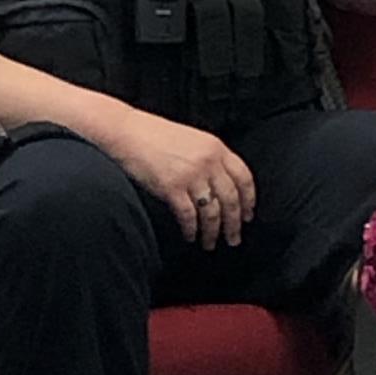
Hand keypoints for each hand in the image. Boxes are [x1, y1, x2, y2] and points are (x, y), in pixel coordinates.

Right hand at [103, 109, 254, 249]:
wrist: (126, 131)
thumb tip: (221, 184)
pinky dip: (191, 230)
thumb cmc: (155, 135)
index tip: (249, 215)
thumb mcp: (192, 140)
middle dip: (234, 223)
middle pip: (231, 199)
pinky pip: (188, 216)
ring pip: (212, 212)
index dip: (249, 200)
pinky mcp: (172, 187)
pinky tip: (190, 236)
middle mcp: (207, 161)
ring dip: (213, 232)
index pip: (244, 177)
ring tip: (210, 243)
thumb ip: (209, 158)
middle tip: (234, 238)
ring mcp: (190, 175)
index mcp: (215, 147)